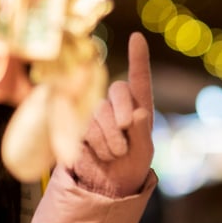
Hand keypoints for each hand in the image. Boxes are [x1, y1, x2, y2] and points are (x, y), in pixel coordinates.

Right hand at [70, 32, 154, 197]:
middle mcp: (116, 106)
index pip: (139, 79)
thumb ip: (142, 132)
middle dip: (123, 113)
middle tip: (126, 136)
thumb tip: (138, 113)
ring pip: (100, 112)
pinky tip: (100, 155)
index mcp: (139, 107)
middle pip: (118, 91)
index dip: (138, 58)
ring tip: (115, 154)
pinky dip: (97, 144)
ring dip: (110, 137)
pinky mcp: (77, 127)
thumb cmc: (131, 166)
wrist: (107, 185)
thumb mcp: (144, 152)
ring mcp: (95, 114)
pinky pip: (85, 127)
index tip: (137, 37)